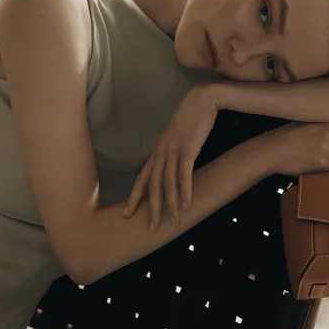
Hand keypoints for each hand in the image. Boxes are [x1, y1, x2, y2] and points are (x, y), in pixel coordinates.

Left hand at [123, 84, 218, 231]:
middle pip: (152, 185)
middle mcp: (161, 152)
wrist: (202, 99)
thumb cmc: (191, 117)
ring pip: (167, 183)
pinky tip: (186, 205)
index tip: (127, 213)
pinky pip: (184, 174)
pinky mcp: (188, 148)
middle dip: (150, 208)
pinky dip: (184, 191)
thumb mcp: (178, 136)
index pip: (143, 178)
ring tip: (172, 222)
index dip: (135, 196)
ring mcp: (173, 150)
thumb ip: (173, 151)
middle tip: (150, 229)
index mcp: (158, 151)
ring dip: (170, 204)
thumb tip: (173, 164)